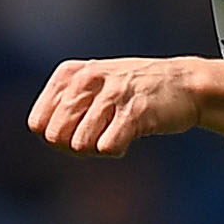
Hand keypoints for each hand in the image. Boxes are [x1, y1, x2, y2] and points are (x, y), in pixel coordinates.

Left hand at [27, 56, 208, 156]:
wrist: (184, 83)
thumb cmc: (131, 92)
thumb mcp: (90, 87)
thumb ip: (62, 108)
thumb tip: (44, 134)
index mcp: (69, 74)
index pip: (38, 123)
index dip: (58, 137)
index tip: (80, 128)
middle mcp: (86, 79)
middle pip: (55, 137)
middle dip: (74, 145)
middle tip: (99, 133)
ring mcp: (110, 94)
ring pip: (79, 145)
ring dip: (97, 148)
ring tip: (116, 131)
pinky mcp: (134, 112)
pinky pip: (106, 148)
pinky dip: (117, 149)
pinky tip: (131, 134)